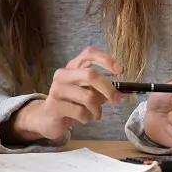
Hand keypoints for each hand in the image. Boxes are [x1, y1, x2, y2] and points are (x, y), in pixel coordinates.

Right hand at [4, 47, 123, 142]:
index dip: (106, 59)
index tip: (119, 71)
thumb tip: (124, 92)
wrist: (47, 118)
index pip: (89, 53)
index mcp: (72, 67)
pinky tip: (83, 118)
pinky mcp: (54, 105)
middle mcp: (63, 74)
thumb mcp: (88, 93)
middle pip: (90, 74)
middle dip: (108, 89)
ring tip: (96, 114)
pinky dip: (87, 118)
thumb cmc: (71, 103)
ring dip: (97, 110)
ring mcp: (57, 89)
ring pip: (88, 97)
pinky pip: (80, 111)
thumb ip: (103, 91)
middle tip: (115, 99)